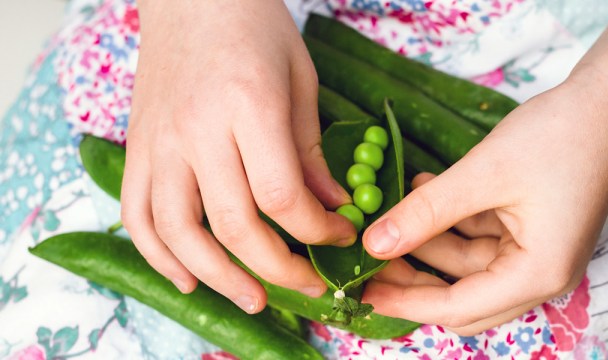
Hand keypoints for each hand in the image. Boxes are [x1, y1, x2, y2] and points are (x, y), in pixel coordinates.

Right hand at [121, 0, 355, 312]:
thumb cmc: (253, 25)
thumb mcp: (299, 80)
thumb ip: (310, 149)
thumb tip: (331, 207)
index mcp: (247, 105)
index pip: (281, 196)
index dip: (316, 231)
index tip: (340, 236)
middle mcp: (196, 129)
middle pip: (234, 224)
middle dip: (279, 267)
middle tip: (310, 284)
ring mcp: (159, 140)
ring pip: (177, 232)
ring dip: (218, 277)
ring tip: (252, 299)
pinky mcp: (137, 145)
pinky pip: (136, 213)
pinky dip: (158, 255)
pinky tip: (188, 277)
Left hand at [361, 80, 607, 334]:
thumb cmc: (557, 137)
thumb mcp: (482, 175)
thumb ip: (425, 212)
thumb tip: (375, 244)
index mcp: (538, 273)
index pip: (459, 306)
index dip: (407, 301)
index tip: (364, 290)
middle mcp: (541, 274)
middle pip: (463, 296)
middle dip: (415, 278)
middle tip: (370, 257)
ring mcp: (536, 252)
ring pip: (466, 265)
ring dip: (429, 240)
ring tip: (393, 208)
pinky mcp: (531, 231)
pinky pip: (479, 237)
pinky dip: (450, 220)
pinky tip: (423, 188)